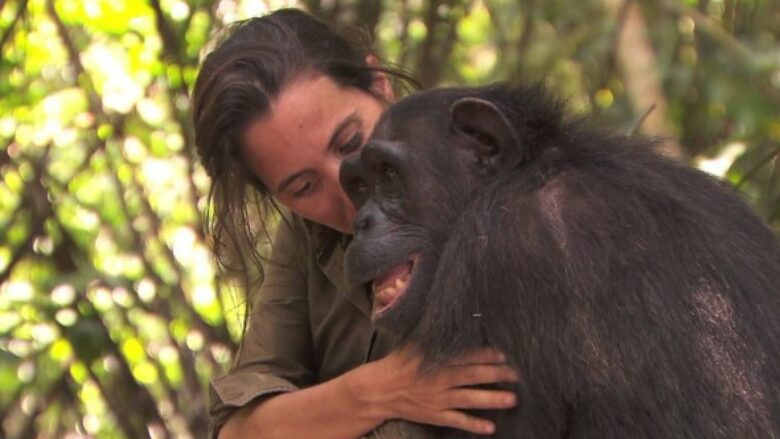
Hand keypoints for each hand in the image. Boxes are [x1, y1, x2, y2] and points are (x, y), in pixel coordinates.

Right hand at [361, 346, 519, 434]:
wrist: (379, 390)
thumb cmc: (400, 362)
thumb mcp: (415, 344)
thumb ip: (436, 335)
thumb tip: (454, 318)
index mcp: (436, 359)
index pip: (465, 355)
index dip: (486, 354)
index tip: (505, 352)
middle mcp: (439, 379)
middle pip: (473, 376)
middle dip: (497, 374)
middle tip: (518, 374)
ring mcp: (438, 399)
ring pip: (469, 399)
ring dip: (492, 399)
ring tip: (513, 399)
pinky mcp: (435, 415)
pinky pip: (457, 421)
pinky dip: (473, 425)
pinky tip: (491, 428)